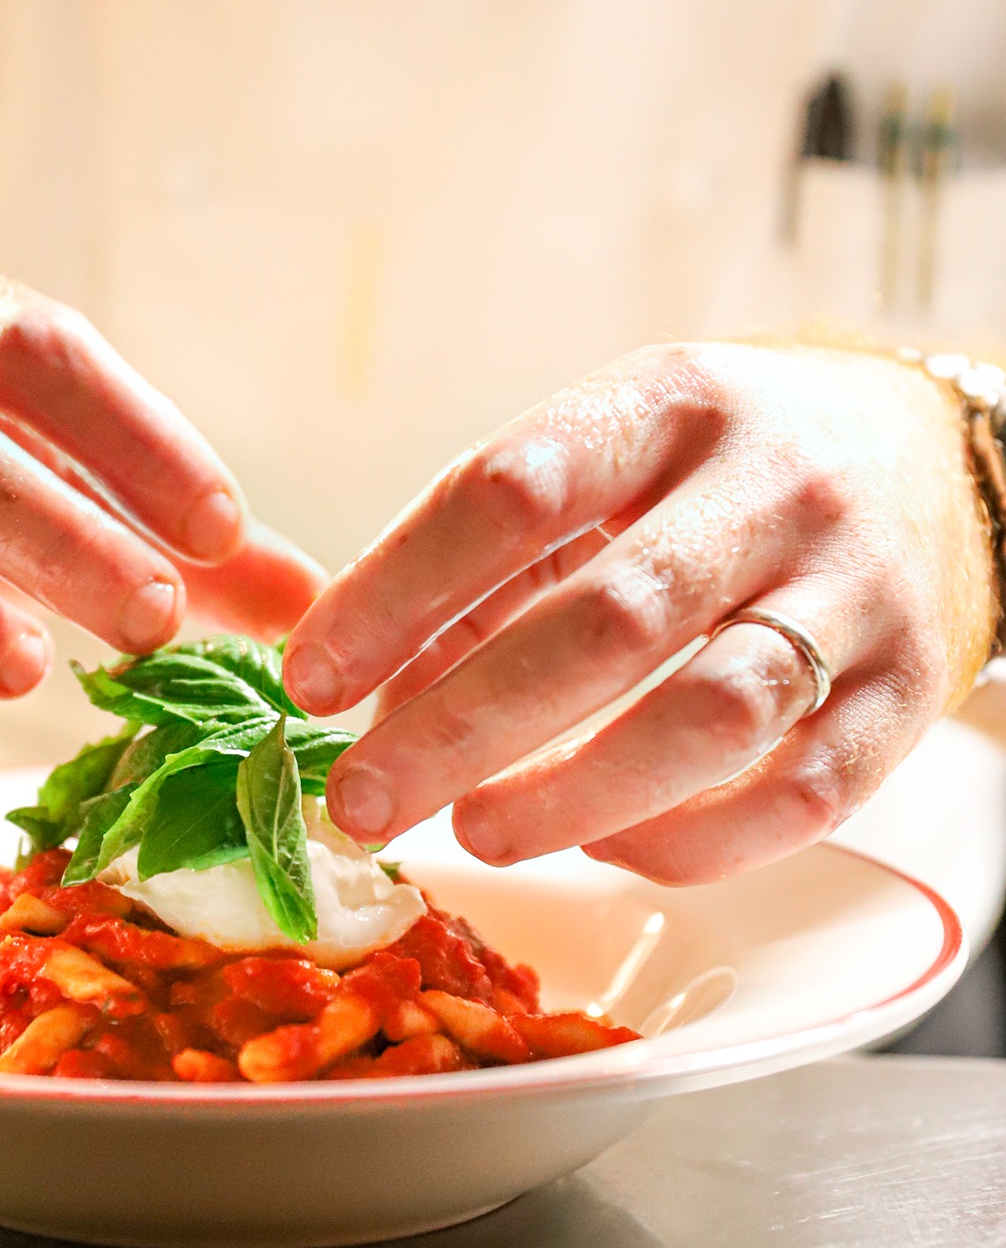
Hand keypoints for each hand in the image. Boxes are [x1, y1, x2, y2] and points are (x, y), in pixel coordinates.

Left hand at [283, 342, 995, 883]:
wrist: (935, 463)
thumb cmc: (725, 469)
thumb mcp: (613, 456)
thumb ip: (495, 560)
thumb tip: (370, 687)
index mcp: (669, 403)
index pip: (512, 490)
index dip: (396, 590)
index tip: (312, 675)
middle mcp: (771, 487)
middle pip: (606, 619)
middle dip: (464, 723)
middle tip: (363, 796)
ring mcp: (853, 592)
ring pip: (710, 714)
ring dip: (571, 792)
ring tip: (475, 832)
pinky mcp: (907, 694)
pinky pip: (799, 795)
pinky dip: (687, 838)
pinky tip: (604, 844)